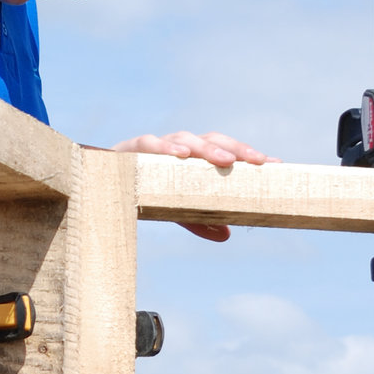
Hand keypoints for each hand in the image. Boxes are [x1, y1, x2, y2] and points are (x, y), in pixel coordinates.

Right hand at [109, 130, 273, 240]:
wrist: (99, 185)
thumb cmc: (144, 193)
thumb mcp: (176, 210)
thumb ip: (199, 220)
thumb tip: (226, 235)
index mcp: (193, 158)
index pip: (225, 151)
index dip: (248, 155)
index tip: (274, 164)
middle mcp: (177, 147)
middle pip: (212, 140)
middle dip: (236, 150)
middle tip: (258, 161)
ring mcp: (155, 146)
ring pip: (185, 139)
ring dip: (206, 149)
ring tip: (225, 161)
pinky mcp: (129, 149)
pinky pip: (148, 143)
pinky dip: (165, 148)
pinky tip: (179, 155)